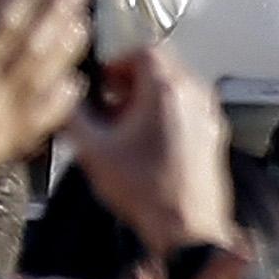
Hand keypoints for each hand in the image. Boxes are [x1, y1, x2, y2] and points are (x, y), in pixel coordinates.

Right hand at [70, 48, 234, 255]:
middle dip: (132, 80)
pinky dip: (167, 114)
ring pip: (177, 87)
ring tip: (127, 127)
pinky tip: (147, 144)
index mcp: (167, 91)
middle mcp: (194, 96)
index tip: (105, 82)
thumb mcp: (93, 151)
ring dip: (149, 97)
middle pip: (163, 66)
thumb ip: (74, 117)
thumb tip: (64, 100)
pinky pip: (188, 109)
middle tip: (112, 104)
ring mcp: (208, 116)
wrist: (186, 229)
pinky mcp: (213, 136)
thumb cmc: (148, 194)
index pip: (145, 50)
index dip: (118, 62)